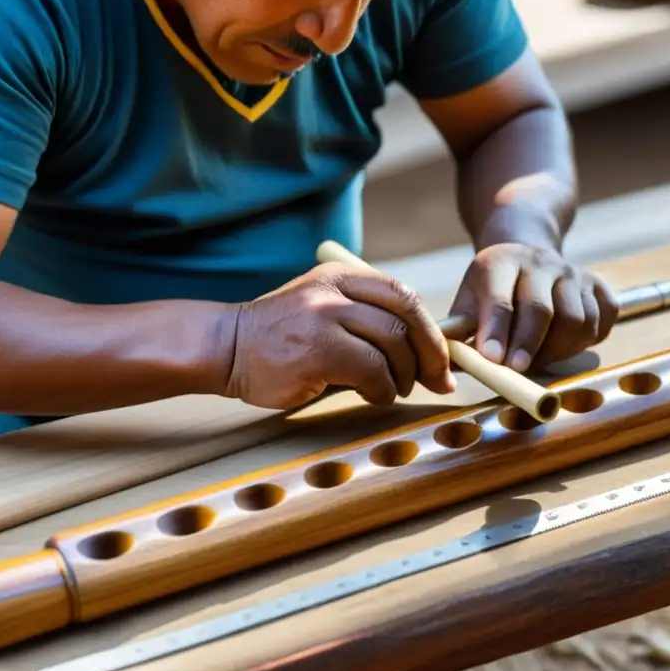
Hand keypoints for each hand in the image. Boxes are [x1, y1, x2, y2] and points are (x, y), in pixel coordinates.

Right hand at [224, 263, 455, 409]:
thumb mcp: (325, 311)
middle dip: (430, 352)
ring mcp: (324, 316)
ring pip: (392, 343)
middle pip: (406, 315)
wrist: (227, 347)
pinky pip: (372, 369)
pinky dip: (383, 388)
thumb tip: (424, 354)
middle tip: (436, 379)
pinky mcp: (316, 349)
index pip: (403, 295)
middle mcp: (335, 290)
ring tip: (395, 389)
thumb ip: (367, 322)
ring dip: (404, 374)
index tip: (442, 358)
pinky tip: (375, 395)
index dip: (431, 329)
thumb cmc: (281, 338)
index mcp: (342, 276)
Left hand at [447, 243, 617, 372]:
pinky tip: (566, 345)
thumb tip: (448, 368)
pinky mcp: (597, 286)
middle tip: (517, 370)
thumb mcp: (468, 300)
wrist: (526, 257)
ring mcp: (573, 273)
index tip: (492, 359)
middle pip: (541, 310)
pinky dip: (587, 340)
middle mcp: (541, 263)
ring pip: (576, 319)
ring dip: (558, 349)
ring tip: (538, 359)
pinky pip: (602, 320)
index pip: (500, 299)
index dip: (497, 331)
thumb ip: (460, 332)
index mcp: (502, 263)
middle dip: (528, 345)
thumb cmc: (492, 290)